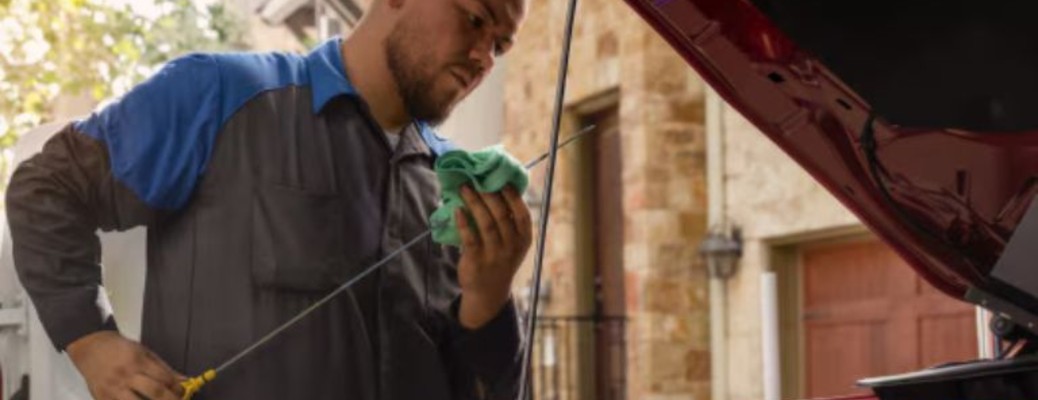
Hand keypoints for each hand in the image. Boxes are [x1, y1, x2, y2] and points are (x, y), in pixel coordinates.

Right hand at [67, 331, 185, 399]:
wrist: (89, 347)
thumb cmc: (119, 349)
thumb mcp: (144, 352)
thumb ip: (164, 368)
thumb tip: (184, 380)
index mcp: (137, 361)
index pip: (163, 377)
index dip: (177, 388)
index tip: (182, 392)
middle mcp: (125, 375)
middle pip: (154, 392)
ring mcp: (112, 389)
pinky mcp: (101, 399)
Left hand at [456, 184, 532, 328]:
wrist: (488, 291)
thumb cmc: (500, 258)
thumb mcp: (513, 243)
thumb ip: (509, 221)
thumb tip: (494, 188)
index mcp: (524, 239)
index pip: (522, 214)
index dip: (513, 196)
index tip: (502, 181)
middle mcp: (512, 247)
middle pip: (501, 215)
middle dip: (489, 194)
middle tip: (477, 179)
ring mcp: (495, 254)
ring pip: (486, 224)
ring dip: (474, 203)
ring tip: (465, 188)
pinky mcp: (477, 261)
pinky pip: (470, 238)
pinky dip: (463, 222)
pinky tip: (458, 210)